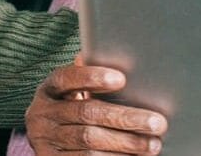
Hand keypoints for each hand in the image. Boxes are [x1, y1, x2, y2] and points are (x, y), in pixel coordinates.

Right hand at [25, 55, 166, 154]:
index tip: (122, 79)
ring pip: (89, 142)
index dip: (92, 77)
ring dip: (125, 143)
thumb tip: (123, 57)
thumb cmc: (70, 108)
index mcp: (49, 90)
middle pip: (86, 113)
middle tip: (157, 122)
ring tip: (153, 144)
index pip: (67, 78)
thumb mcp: (73, 91)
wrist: (47, 141)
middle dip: (125, 117)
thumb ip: (90, 77)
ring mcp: (46, 141)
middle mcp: (42, 115)